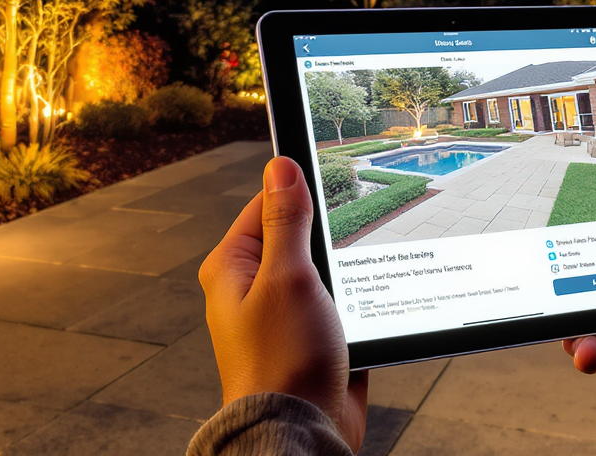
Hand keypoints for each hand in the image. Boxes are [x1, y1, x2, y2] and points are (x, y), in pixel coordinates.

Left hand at [200, 157, 367, 449]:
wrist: (300, 432)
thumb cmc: (283, 361)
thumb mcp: (289, 276)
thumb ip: (287, 220)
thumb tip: (281, 167)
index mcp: (232, 267)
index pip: (265, 206)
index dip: (298, 196)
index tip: (330, 188)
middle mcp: (250, 290)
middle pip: (296, 240)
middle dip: (328, 243)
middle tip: (346, 248)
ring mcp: (279, 318)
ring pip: (320, 276)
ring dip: (344, 280)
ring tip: (352, 291)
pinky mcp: (305, 342)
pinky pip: (334, 310)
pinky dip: (352, 309)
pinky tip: (363, 315)